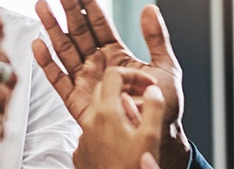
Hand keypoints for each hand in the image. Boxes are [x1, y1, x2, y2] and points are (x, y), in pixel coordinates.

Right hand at [31, 0, 189, 167]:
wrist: (155, 134)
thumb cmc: (160, 104)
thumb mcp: (165, 66)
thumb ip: (156, 38)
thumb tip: (149, 8)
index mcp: (115, 54)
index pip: (98, 23)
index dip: (87, 2)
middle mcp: (96, 63)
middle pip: (78, 31)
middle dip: (68, 8)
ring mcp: (84, 79)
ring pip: (64, 49)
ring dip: (52, 27)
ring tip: (42, 6)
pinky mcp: (74, 99)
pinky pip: (57, 78)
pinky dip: (46, 62)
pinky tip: (39, 43)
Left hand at [72, 52, 165, 168]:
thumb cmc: (133, 167)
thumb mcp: (150, 136)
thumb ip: (153, 107)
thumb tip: (152, 90)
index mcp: (106, 112)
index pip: (113, 75)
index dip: (133, 75)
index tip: (145, 84)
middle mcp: (89, 121)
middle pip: (103, 89)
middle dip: (123, 88)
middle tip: (141, 97)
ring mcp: (82, 137)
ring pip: (96, 111)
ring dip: (114, 109)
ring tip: (134, 121)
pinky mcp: (81, 151)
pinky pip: (92, 131)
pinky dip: (105, 128)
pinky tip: (120, 140)